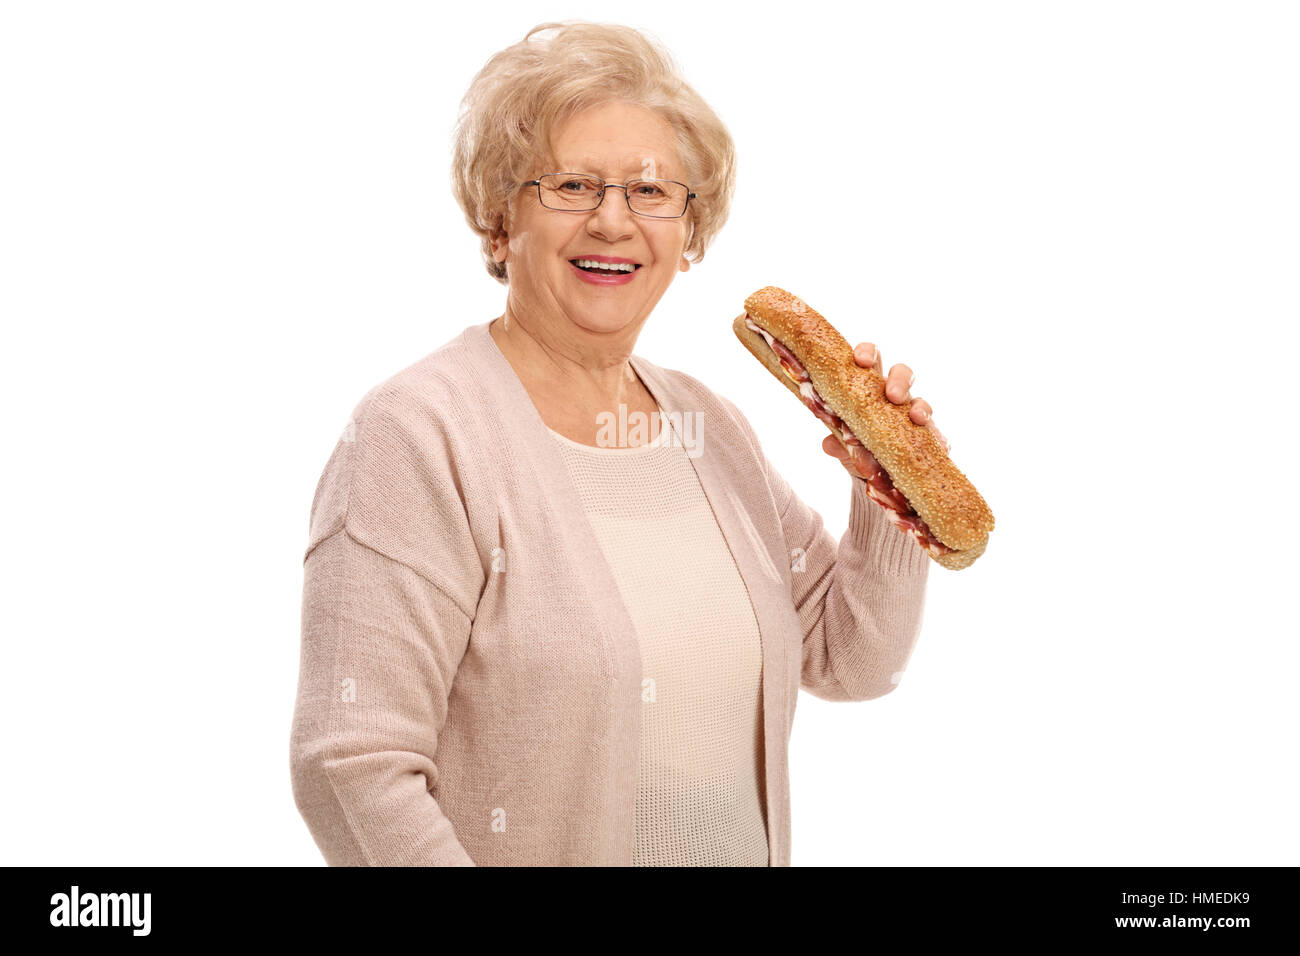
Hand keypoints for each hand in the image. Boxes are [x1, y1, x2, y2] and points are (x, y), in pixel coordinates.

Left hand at [821, 341, 949, 471]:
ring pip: (921, 402)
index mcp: (868, 386)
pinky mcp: (929, 438)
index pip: (870, 360)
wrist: (874, 474)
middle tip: (893, 395)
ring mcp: (912, 415)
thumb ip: (837, 444)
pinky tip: (939, 445)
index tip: (861, 360)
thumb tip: (829, 444)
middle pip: (901, 374)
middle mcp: (893, 396)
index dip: (867, 354)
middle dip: (899, 380)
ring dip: (921, 407)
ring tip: (916, 417)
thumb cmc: (857, 446)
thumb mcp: (843, 446)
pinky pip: (937, 435)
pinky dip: (938, 439)